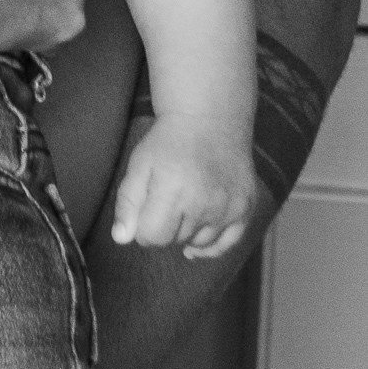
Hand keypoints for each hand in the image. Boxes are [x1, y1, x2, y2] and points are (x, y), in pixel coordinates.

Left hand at [112, 113, 256, 258]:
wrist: (209, 120)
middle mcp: (204, 203)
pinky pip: (228, 243)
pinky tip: (197, 245)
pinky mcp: (245, 208)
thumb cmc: (168, 143)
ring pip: (198, 242)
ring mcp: (228, 207)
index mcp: (173, 191)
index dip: (142, 228)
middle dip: (164, 227)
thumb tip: (121, 239)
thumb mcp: (139, 165)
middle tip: (165, 201)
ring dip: (186, 233)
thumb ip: (128, 203)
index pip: (152, 237)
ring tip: (183, 207)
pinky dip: (212, 248)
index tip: (144, 212)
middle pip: (174, 240)